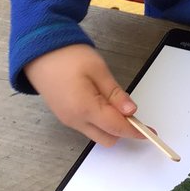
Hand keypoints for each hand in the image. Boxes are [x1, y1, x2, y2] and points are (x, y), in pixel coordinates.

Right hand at [24, 44, 146, 146]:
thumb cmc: (68, 56)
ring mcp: (68, 120)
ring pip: (97, 134)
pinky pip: (87, 127)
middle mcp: (75, 120)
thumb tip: (131, 112)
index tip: (150, 132)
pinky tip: (103, 104)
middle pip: (107, 138)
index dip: (136, 131)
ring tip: (116, 103)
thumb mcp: (98, 70)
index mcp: (85, 108)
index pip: (117, 128)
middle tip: (133, 112)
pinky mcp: (64, 116)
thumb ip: (115, 94)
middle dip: (123, 130)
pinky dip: (99, 122)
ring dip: (111, 127)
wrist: (38, 51)